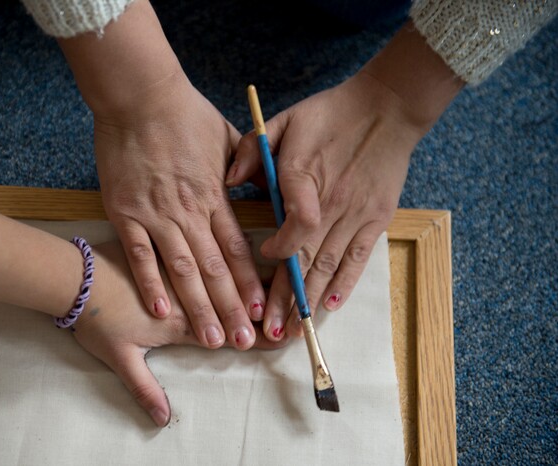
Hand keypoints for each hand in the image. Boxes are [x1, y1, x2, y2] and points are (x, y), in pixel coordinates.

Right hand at [57, 0, 264, 350]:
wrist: (139, 96)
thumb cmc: (184, 112)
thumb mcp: (228, 136)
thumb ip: (248, 168)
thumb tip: (267, 189)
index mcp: (215, 195)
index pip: (237, 248)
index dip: (250, 282)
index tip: (262, 310)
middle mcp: (189, 211)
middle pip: (215, 269)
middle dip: (231, 308)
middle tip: (243, 342)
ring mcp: (156, 214)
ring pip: (183, 269)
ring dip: (198, 307)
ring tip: (211, 339)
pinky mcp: (125, 213)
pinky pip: (140, 254)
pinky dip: (150, 282)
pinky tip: (160, 310)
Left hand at [72, 240, 286, 426]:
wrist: (72, 276)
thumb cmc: (94, 318)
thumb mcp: (118, 357)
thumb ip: (144, 388)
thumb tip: (162, 419)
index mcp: (178, 321)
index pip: (224, 332)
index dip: (252, 337)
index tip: (280, 339)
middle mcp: (186, 292)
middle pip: (232, 301)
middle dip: (264, 310)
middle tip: (292, 310)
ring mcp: (179, 264)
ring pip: (225, 271)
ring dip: (253, 280)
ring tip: (281, 283)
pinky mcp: (169, 242)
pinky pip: (205, 244)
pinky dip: (228, 250)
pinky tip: (246, 247)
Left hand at [230, 73, 417, 337]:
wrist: (387, 107)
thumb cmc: (331, 113)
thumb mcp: (284, 120)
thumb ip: (255, 148)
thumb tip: (230, 180)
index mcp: (305, 177)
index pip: (293, 226)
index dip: (277, 251)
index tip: (264, 259)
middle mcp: (331, 202)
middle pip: (306, 258)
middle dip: (285, 297)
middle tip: (270, 332)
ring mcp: (356, 214)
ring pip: (329, 265)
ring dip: (311, 300)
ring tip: (295, 331)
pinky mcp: (376, 219)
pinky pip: (358, 258)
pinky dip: (345, 283)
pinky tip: (331, 305)